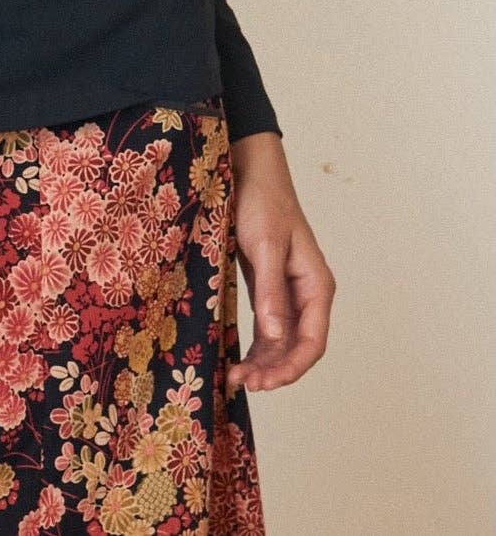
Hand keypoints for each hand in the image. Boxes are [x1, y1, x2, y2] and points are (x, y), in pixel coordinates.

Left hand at [225, 132, 335, 395]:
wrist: (248, 169)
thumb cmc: (261, 201)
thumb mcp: (264, 245)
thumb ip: (270, 292)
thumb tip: (274, 338)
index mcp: (316, 284)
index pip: (313, 341)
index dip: (292, 368)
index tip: (264, 382)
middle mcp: (306, 292)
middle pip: (297, 346)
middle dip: (274, 370)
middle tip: (241, 383)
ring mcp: (287, 290)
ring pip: (281, 340)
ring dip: (264, 362)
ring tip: (236, 378)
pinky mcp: (267, 285)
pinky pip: (267, 325)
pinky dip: (256, 345)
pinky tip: (238, 358)